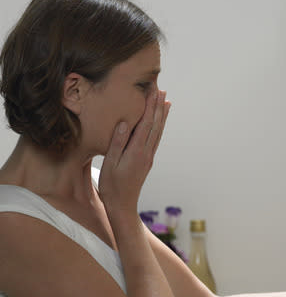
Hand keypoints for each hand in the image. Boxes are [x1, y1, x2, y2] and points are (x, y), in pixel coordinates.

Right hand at [99, 89, 170, 215]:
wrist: (123, 206)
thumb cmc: (112, 186)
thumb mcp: (109, 164)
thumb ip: (117, 143)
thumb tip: (125, 123)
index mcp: (137, 152)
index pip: (145, 124)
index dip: (149, 106)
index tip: (153, 91)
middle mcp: (146, 153)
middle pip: (155, 125)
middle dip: (158, 107)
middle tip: (161, 89)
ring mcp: (148, 157)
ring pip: (157, 132)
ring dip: (161, 115)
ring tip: (165, 101)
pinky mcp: (147, 160)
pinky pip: (155, 139)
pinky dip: (158, 127)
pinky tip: (159, 122)